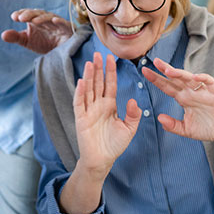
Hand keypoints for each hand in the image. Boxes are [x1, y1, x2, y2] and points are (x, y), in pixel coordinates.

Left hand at [1, 8, 73, 53]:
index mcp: (36, 20)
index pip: (28, 13)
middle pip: (38, 13)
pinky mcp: (67, 28)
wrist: (61, 53)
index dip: (21, 13)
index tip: (14, 17)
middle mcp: (46, 19)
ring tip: (34, 21)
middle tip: (21, 18)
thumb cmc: (44, 43)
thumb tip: (3, 35)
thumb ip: (16, 37)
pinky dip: (60, 21)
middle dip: (29, 14)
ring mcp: (57, 23)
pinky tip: (54, 20)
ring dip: (41, 18)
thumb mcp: (27, 41)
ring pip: (49, 17)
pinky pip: (64, 23)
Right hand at [74, 52, 141, 176]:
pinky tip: (82, 82)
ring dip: (89, 76)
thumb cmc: (114, 145)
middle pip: (98, 83)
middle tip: (98, 54)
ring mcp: (88, 111)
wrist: (102, 160)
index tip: (111, 58)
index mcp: (109, 105)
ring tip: (90, 63)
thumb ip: (133, 115)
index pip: (110, 84)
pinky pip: (79, 103)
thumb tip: (133, 100)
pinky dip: (80, 92)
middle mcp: (98, 105)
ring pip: (88, 89)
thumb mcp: (129, 129)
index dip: (110, 72)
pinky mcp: (81, 119)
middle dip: (98, 69)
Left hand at [142, 57, 213, 146]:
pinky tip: (196, 77)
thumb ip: (172, 125)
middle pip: (176, 79)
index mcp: (183, 99)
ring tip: (169, 71)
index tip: (144, 71)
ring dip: (180, 73)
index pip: (167, 87)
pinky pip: (209, 83)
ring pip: (190, 79)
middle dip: (165, 70)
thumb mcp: (186, 130)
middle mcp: (191, 93)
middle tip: (155, 61)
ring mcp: (203, 92)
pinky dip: (203, 78)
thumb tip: (159, 117)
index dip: (156, 79)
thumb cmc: (208, 129)